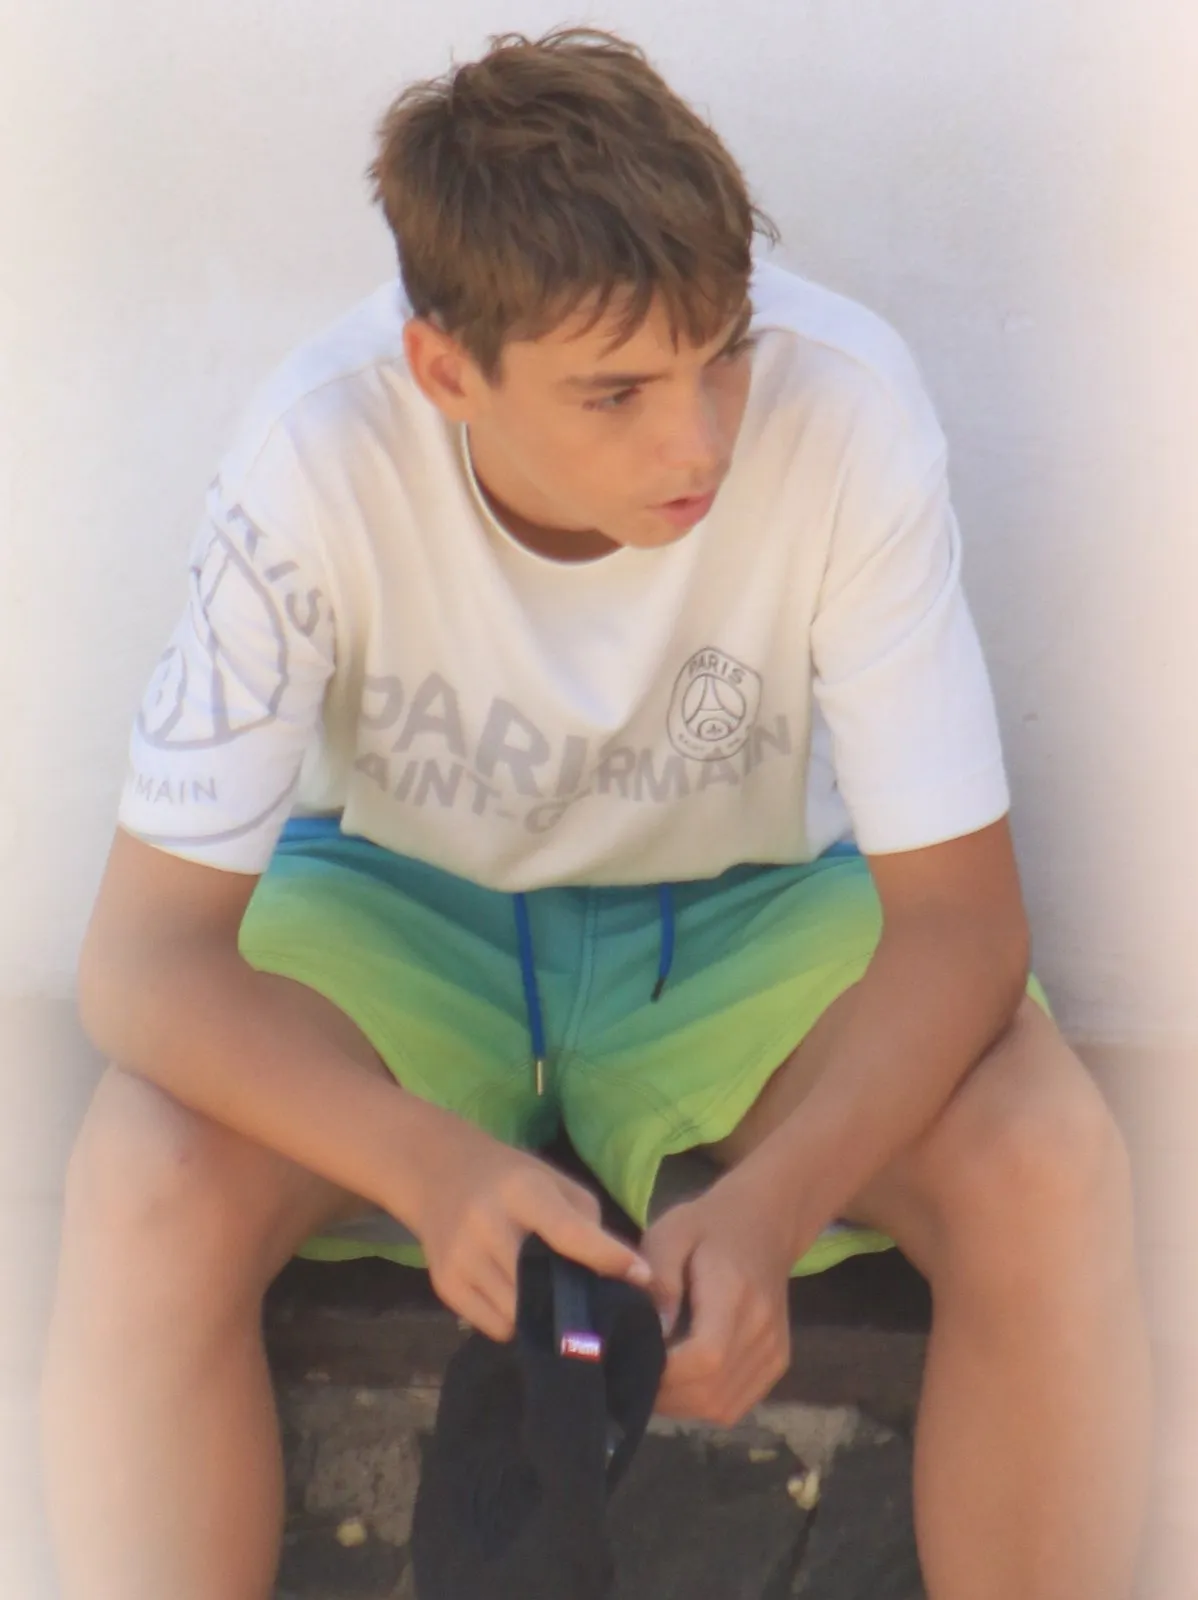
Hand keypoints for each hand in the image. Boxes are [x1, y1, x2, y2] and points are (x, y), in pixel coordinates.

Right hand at [409, 1117, 650, 1342]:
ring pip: (519, 1317)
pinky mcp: (445, 1286)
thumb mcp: (552, 1181)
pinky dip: (515, 1323)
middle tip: (595, 1307)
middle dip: (575, 1302)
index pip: (569, 1232)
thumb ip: (586, 1222)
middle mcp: (486, 1224)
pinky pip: (495, 1328)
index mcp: (521, 1191)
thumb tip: (619, 1274)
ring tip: (552, 1301)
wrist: (436, 1174)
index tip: (641, 1277)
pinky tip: (517, 1298)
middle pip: (542, 1287)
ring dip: (544, 1317)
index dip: (608, 1258)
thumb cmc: (510, 1178)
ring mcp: (462, 1259)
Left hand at [641, 1178, 794, 1425]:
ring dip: (682, 1404)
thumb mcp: (670, 1233)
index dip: (665, 1374)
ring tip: (656, 1376)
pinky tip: (683, 1380)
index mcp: (734, 1294)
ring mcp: (774, 1350)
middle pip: (712, 1392)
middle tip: (634, 1371)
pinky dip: (704, 1404)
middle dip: (665, 1395)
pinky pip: (736, 1405)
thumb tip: (655, 1332)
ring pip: (723, 1407)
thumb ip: (659, 1278)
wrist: (765, 1223)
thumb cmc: (708, 1225)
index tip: (632, 1359)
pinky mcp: (777, 1362)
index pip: (704, 1358)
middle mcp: (762, 1330)